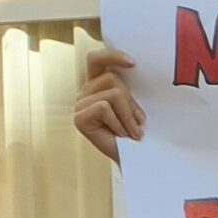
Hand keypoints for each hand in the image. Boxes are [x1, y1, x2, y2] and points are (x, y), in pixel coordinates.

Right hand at [73, 48, 141, 162]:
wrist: (135, 161)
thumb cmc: (137, 134)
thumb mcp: (135, 107)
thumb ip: (129, 90)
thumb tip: (134, 68)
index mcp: (97, 86)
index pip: (96, 60)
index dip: (111, 56)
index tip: (133, 64)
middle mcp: (85, 93)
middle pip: (112, 78)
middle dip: (131, 101)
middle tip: (138, 122)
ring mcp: (79, 105)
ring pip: (113, 94)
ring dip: (128, 115)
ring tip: (131, 132)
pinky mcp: (79, 118)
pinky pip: (104, 108)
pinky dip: (119, 123)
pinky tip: (120, 135)